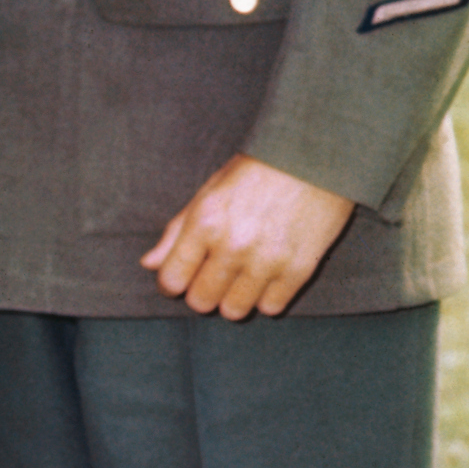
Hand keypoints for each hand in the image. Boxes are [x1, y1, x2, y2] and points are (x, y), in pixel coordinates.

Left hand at [141, 154, 357, 321]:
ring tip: (245, 276)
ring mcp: (267, 260)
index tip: (185, 276)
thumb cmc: (259, 169)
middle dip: (204, 291)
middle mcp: (233, 245)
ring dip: (235, 298)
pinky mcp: (299, 270)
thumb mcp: (210, 190)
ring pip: (235, 311)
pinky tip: (270, 275)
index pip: (172, 280)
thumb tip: (150, 264)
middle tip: (217, 274)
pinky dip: (267, 297)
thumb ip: (178, 230)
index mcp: (205, 221)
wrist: (318, 156)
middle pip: (201, 301)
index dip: (174, 282)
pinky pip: (271, 308)